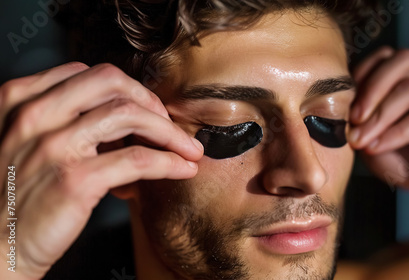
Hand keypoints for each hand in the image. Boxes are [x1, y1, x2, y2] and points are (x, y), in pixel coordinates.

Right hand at [0, 62, 203, 278]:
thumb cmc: (18, 196)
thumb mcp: (27, 143)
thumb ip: (63, 121)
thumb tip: (123, 115)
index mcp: (22, 101)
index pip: (90, 75)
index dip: (128, 90)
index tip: (147, 109)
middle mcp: (35, 116)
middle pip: (112, 82)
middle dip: (152, 101)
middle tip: (169, 123)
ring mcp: (54, 146)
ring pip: (131, 115)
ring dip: (171, 132)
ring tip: (189, 148)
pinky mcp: (75, 180)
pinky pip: (138, 159)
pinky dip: (170, 162)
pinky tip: (183, 169)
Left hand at [348, 47, 408, 214]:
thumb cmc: (405, 160)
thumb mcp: (371, 138)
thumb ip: (358, 120)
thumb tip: (338, 108)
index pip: (386, 56)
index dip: (361, 75)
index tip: (343, 106)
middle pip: (403, 61)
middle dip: (371, 89)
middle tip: (353, 120)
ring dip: (380, 115)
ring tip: (361, 140)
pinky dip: (396, 133)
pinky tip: (378, 147)